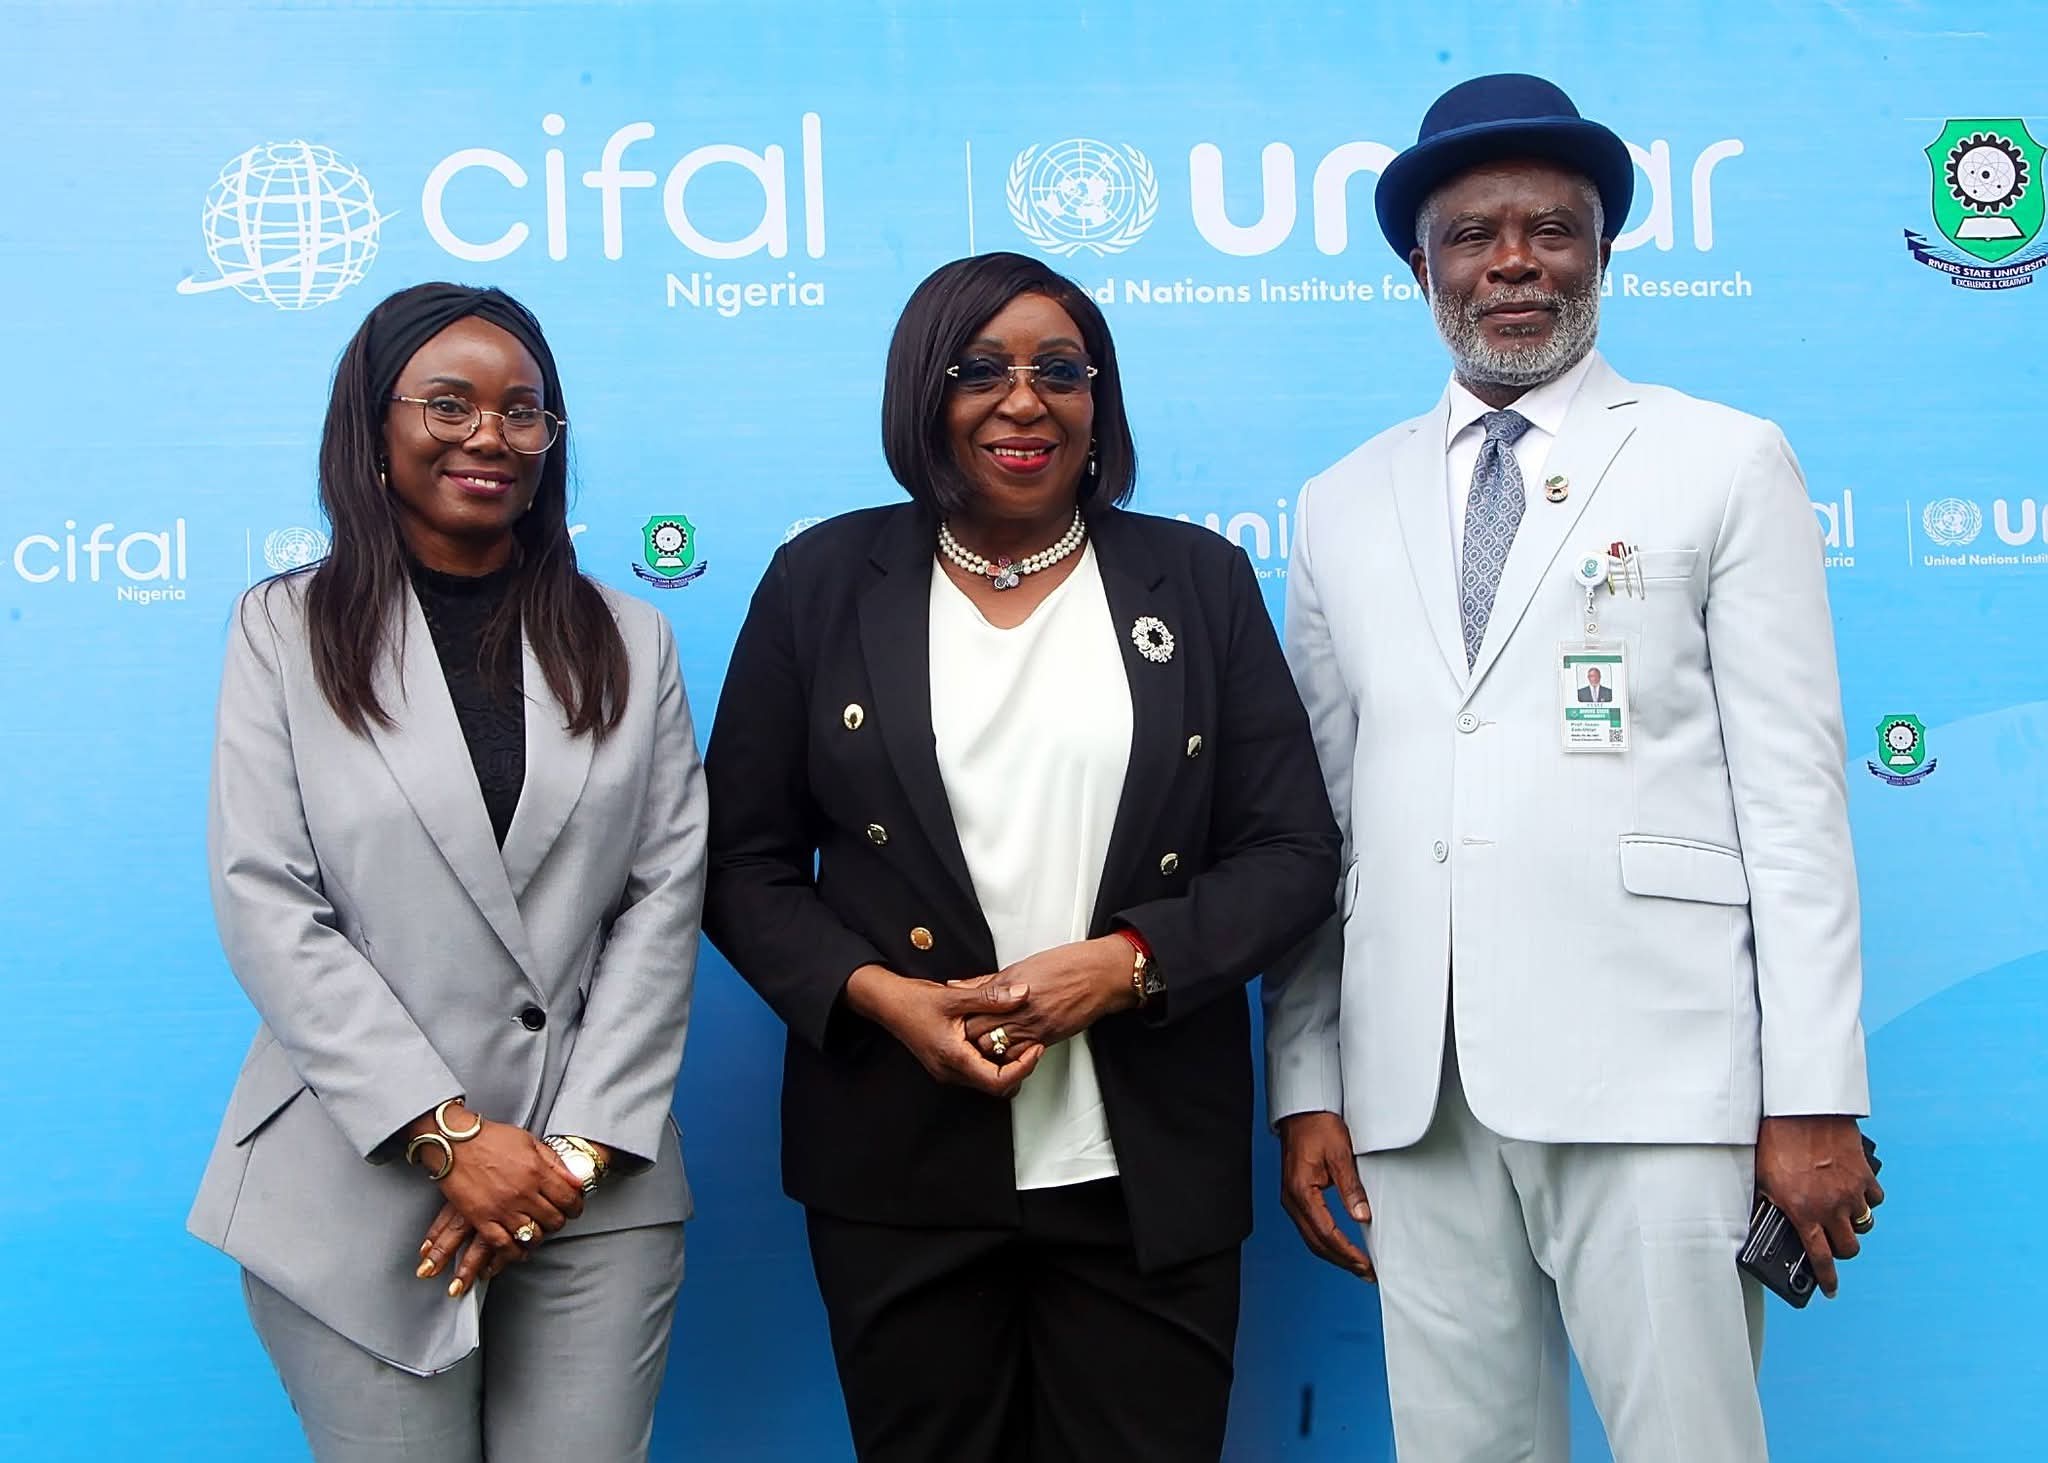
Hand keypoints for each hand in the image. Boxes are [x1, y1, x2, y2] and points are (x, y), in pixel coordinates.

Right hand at [404, 1105, 585, 1294]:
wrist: (454, 1142)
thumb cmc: (490, 1138)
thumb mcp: (529, 1141)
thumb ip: (554, 1162)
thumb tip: (575, 1179)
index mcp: (537, 1172)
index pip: (568, 1199)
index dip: (575, 1207)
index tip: (573, 1209)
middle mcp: (523, 1193)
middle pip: (553, 1220)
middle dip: (558, 1221)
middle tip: (555, 1219)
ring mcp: (502, 1208)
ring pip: (532, 1236)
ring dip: (538, 1236)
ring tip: (537, 1231)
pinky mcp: (481, 1219)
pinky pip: (503, 1245)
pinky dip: (513, 1252)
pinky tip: (518, 1250)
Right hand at [844, 964, 1043, 1096]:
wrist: (887, 1003)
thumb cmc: (913, 1001)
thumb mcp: (956, 996)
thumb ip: (991, 997)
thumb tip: (1022, 993)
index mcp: (954, 1057)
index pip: (999, 1081)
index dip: (1023, 1068)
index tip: (1036, 1049)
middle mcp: (950, 1071)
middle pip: (996, 1087)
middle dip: (1019, 1069)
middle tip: (1032, 1046)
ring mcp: (947, 1071)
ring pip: (986, 1081)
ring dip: (1006, 1066)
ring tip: (1018, 1041)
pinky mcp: (946, 1065)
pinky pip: (976, 1072)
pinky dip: (991, 1061)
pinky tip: (997, 1040)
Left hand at [959, 937, 1136, 1057]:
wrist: (1100, 975)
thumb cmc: (1067, 965)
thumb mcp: (1021, 966)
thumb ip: (988, 981)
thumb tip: (959, 984)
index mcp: (1010, 987)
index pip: (971, 1008)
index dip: (960, 1014)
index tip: (955, 1015)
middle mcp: (1019, 1009)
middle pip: (978, 1032)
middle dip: (968, 1034)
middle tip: (963, 1032)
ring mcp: (1033, 1026)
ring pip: (995, 1049)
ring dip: (987, 1047)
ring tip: (983, 1042)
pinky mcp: (1047, 1039)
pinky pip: (1018, 1055)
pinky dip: (1008, 1055)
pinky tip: (1006, 1049)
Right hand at [1278, 1110, 1373, 1279]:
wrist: (1301, 1110)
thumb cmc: (1318, 1126)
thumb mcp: (1340, 1154)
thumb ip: (1351, 1187)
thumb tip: (1362, 1216)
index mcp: (1301, 1191)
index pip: (1327, 1233)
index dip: (1347, 1251)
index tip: (1366, 1264)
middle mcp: (1292, 1199)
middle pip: (1317, 1242)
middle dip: (1342, 1260)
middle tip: (1366, 1273)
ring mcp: (1291, 1199)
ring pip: (1311, 1238)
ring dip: (1334, 1254)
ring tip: (1357, 1265)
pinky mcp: (1296, 1196)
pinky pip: (1309, 1227)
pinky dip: (1326, 1241)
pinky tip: (1340, 1246)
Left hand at [1755, 1115, 1882, 1298]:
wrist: (1800, 1110)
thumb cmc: (1775, 1141)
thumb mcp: (1762, 1178)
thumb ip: (1770, 1204)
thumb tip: (1764, 1220)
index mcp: (1803, 1213)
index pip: (1820, 1258)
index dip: (1827, 1279)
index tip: (1830, 1290)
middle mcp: (1831, 1208)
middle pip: (1849, 1248)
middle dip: (1841, 1250)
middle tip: (1833, 1243)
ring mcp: (1851, 1192)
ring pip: (1864, 1224)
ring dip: (1854, 1224)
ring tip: (1842, 1215)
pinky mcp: (1865, 1174)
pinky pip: (1874, 1197)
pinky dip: (1867, 1198)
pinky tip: (1855, 1191)